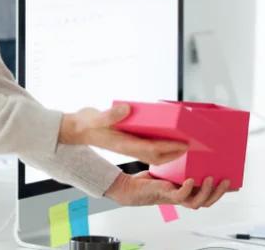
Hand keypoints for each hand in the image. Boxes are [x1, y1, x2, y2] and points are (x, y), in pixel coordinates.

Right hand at [59, 103, 188, 165]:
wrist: (73, 129)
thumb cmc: (85, 123)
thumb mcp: (95, 117)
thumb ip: (110, 115)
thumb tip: (126, 108)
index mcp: (123, 144)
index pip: (151, 150)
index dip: (169, 149)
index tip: (185, 145)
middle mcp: (128, 146)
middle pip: (156, 156)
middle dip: (174, 153)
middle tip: (191, 145)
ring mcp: (128, 144)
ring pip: (152, 152)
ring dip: (168, 150)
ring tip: (183, 142)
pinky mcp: (127, 139)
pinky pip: (146, 144)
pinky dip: (159, 142)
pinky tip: (167, 133)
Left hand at [104, 171, 231, 208]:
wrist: (132, 187)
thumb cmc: (152, 177)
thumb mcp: (172, 166)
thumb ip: (184, 161)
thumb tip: (193, 142)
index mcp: (189, 191)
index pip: (210, 194)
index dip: (223, 191)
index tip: (235, 183)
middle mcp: (185, 196)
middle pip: (208, 200)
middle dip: (219, 192)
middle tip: (227, 180)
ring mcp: (176, 198)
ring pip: (197, 202)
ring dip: (206, 192)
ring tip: (211, 178)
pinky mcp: (166, 195)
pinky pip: (180, 197)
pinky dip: (186, 190)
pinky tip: (189, 181)